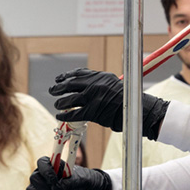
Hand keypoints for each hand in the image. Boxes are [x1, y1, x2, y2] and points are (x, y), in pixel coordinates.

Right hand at [26, 156, 111, 189]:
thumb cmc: (88, 181)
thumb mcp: (84, 180)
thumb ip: (71, 182)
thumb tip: (57, 188)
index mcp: (55, 165)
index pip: (42, 163)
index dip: (45, 171)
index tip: (54, 180)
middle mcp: (46, 175)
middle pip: (34, 178)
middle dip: (44, 188)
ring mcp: (44, 188)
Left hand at [50, 68, 169, 139]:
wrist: (137, 111)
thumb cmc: (127, 99)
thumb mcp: (113, 84)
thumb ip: (99, 83)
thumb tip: (84, 86)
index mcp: (100, 76)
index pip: (78, 74)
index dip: (66, 76)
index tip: (59, 78)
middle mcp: (95, 85)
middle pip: (71, 84)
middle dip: (59, 88)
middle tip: (53, 90)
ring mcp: (93, 98)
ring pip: (70, 100)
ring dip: (61, 102)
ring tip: (56, 105)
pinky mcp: (93, 112)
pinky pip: (74, 114)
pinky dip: (65, 116)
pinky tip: (60, 116)